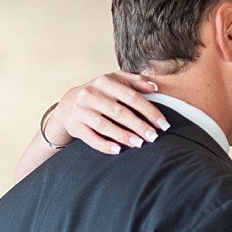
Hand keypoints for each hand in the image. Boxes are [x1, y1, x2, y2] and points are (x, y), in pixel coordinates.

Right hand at [49, 72, 170, 153]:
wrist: (68, 103)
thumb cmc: (99, 93)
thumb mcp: (114, 81)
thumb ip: (134, 82)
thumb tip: (154, 87)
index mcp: (104, 82)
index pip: (131, 96)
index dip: (149, 110)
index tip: (162, 123)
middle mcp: (91, 95)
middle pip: (119, 112)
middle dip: (139, 125)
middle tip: (154, 137)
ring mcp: (81, 111)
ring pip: (105, 125)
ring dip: (123, 136)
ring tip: (139, 144)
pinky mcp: (75, 126)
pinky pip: (91, 138)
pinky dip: (104, 145)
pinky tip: (118, 150)